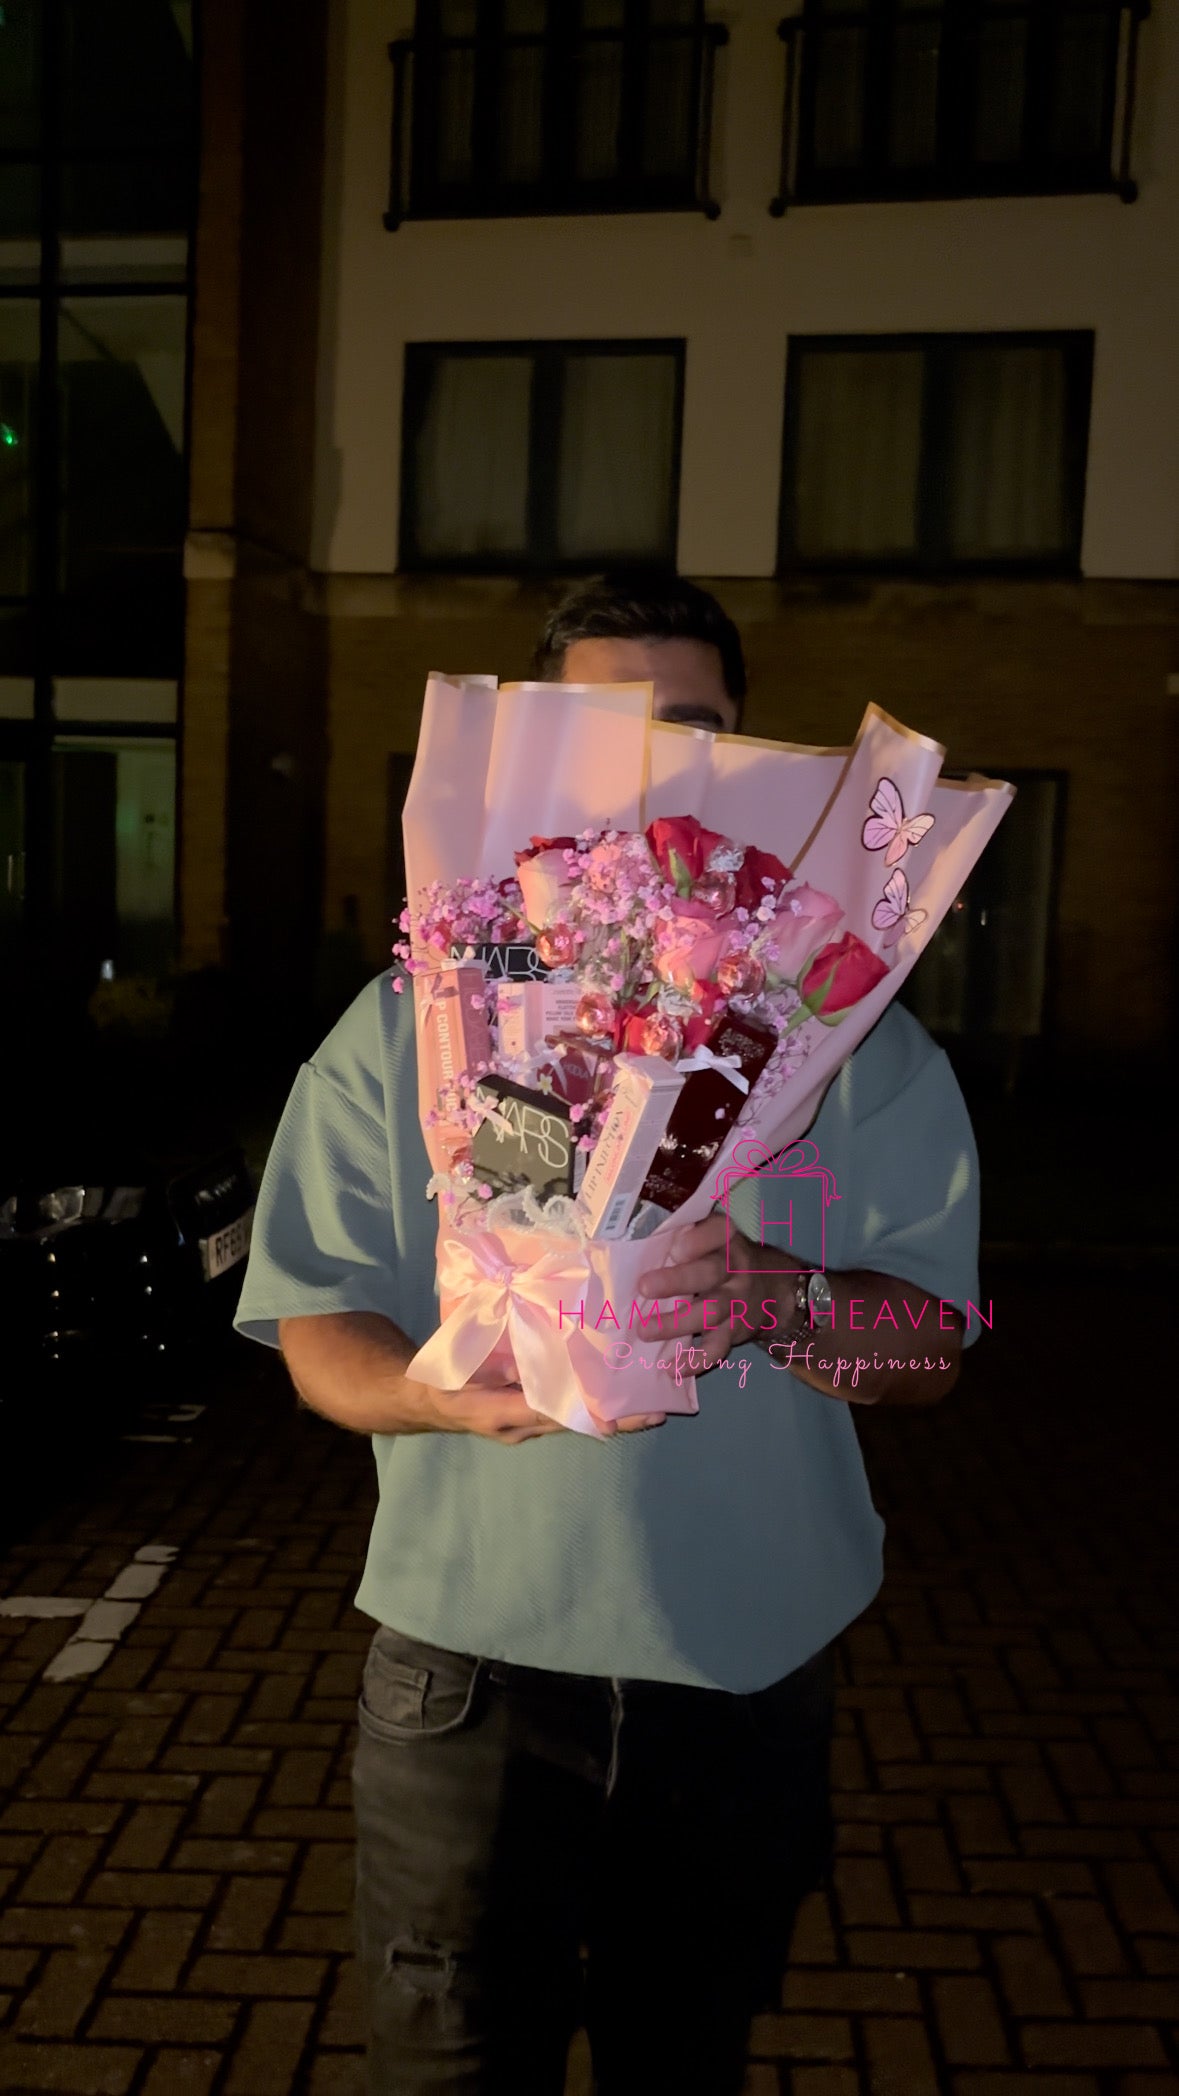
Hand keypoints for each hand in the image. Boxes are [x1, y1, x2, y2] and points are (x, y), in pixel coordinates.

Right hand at [422, 1380, 666, 1446]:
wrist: (427, 1400)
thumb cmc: (444, 1380)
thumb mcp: (463, 1370)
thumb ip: (495, 1365)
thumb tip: (526, 1355)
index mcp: (504, 1413)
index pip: (554, 1414)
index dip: (586, 1416)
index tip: (618, 1421)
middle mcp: (523, 1426)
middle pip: (576, 1424)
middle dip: (616, 1420)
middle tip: (655, 1414)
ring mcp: (529, 1425)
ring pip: (576, 1422)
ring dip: (612, 1417)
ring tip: (651, 1409)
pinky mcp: (533, 1417)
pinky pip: (567, 1414)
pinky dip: (594, 1408)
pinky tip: (619, 1399)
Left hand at [636, 1216, 794, 1373]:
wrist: (770, 1288)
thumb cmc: (719, 1257)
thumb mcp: (710, 1238)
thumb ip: (680, 1233)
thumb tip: (627, 1234)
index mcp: (724, 1237)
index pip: (716, 1231)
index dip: (697, 1241)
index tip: (674, 1248)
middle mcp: (735, 1266)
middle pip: (709, 1272)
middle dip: (677, 1281)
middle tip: (644, 1288)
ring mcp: (737, 1300)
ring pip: (711, 1311)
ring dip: (676, 1323)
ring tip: (644, 1331)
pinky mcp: (736, 1330)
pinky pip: (718, 1348)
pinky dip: (695, 1360)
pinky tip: (672, 1368)